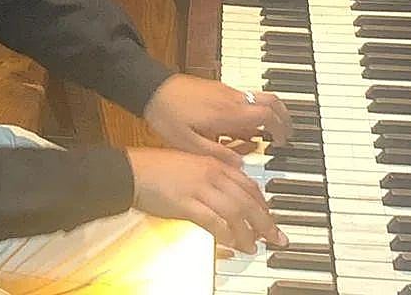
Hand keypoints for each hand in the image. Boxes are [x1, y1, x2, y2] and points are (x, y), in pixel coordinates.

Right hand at [125, 147, 287, 253]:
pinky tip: (232, 244)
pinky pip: (213, 222)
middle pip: (248, 200)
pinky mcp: (186, 203)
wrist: (133, 171)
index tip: (270, 217)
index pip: (248, 184)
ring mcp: (199, 188)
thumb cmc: (157, 168)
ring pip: (235, 212)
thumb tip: (229, 193)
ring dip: (248, 233)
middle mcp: (211, 174)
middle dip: (266, 222)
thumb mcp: (191, 165)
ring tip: (253, 247)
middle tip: (276, 237)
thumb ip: (212, 176)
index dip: (263, 204)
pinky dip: (226, 235)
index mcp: (214, 163)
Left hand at [143, 74, 291, 164]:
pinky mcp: (218, 88)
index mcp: (228, 113)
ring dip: (269, 112)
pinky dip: (252, 110)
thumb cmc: (167, 116)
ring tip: (266, 133)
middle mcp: (231, 99)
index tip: (281, 143)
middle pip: (271, 100)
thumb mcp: (189, 143)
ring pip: (259, 96)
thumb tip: (242, 164)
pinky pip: (244, 97)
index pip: (267, 115)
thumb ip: (217, 154)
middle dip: (283, 117)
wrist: (151, 89)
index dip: (280, 129)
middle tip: (284, 135)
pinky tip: (242, 127)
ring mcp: (226, 91)